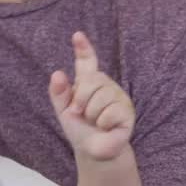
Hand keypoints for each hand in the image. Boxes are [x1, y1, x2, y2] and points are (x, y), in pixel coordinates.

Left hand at [48, 32, 134, 160]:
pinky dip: (103, 123)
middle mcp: (106, 85)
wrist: (93, 150)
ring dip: (92, 114)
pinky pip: (110, 112)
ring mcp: (119, 97)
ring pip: (100, 98)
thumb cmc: (80, 129)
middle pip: (91, 81)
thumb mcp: (64, 111)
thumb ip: (59, 93)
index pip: (87, 62)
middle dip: (81, 100)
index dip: (83, 48)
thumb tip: (58, 73)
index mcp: (89, 82)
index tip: (77, 35)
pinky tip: (107, 127)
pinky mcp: (128, 111)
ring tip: (96, 122)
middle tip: (82, 114)